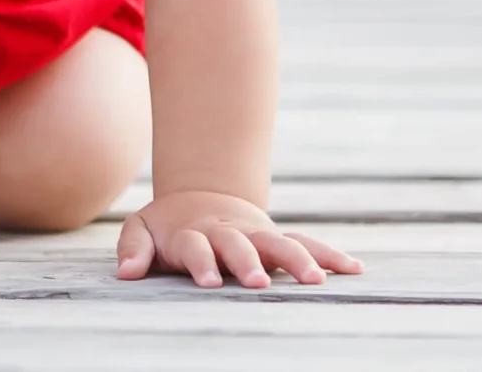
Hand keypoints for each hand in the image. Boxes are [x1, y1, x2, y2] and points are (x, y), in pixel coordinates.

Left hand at [115, 189, 363, 288]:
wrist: (201, 197)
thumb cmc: (168, 225)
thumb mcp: (140, 228)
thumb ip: (133, 247)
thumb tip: (126, 272)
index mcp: (193, 232)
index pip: (196, 247)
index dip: (202, 263)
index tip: (208, 282)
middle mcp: (228, 232)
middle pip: (240, 244)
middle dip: (249, 262)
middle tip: (259, 283)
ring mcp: (256, 233)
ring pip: (279, 243)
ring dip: (297, 260)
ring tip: (317, 280)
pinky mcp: (277, 238)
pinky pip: (307, 244)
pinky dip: (329, 254)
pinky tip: (354, 269)